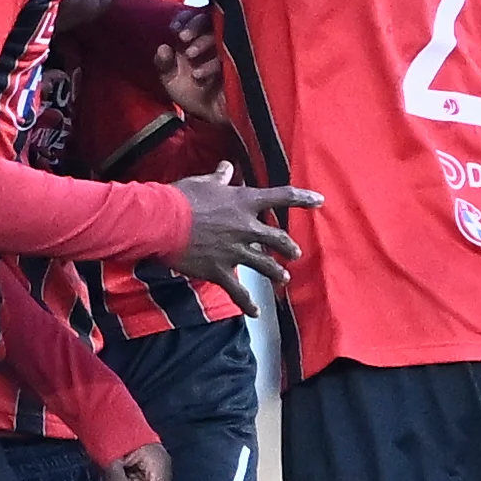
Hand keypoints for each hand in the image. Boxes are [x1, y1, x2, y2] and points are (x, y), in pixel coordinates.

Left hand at [153, 10, 226, 125]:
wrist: (211, 117)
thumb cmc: (193, 94)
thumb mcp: (171, 80)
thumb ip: (163, 64)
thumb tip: (163, 48)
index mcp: (197, 38)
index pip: (194, 17)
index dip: (184, 19)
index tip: (174, 28)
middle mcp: (213, 41)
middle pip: (210, 19)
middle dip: (195, 25)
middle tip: (183, 37)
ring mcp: (227, 52)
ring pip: (222, 34)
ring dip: (204, 41)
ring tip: (190, 54)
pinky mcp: (238, 67)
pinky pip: (229, 58)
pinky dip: (211, 65)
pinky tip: (199, 75)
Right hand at [168, 163, 318, 313]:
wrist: (161, 222)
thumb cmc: (180, 198)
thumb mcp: (202, 183)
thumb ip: (219, 178)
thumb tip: (226, 168)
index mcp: (243, 202)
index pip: (281, 196)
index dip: (302, 198)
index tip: (319, 200)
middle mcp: (245, 227)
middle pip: (277, 238)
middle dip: (288, 246)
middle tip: (295, 253)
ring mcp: (234, 251)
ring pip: (265, 265)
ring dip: (277, 272)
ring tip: (284, 278)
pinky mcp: (219, 270)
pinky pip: (238, 291)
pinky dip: (248, 304)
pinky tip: (256, 313)